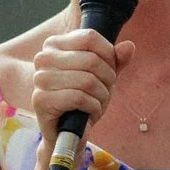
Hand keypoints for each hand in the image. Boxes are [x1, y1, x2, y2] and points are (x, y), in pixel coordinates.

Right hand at [31, 27, 136, 152]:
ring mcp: (40, 78)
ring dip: (101, 95)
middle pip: (91, 60)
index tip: (109, 70)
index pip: (90, 37)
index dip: (108, 55)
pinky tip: (89, 111)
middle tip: (105, 91)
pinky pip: (78, 98)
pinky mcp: (40, 100)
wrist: (67, 131)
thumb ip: (116, 60)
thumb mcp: (103, 76)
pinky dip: (93, 107)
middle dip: (107, 79)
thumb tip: (128, 47)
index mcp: (55, 44)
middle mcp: (44, 58)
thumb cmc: (83, 100)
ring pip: (87, 80)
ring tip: (97, 103)